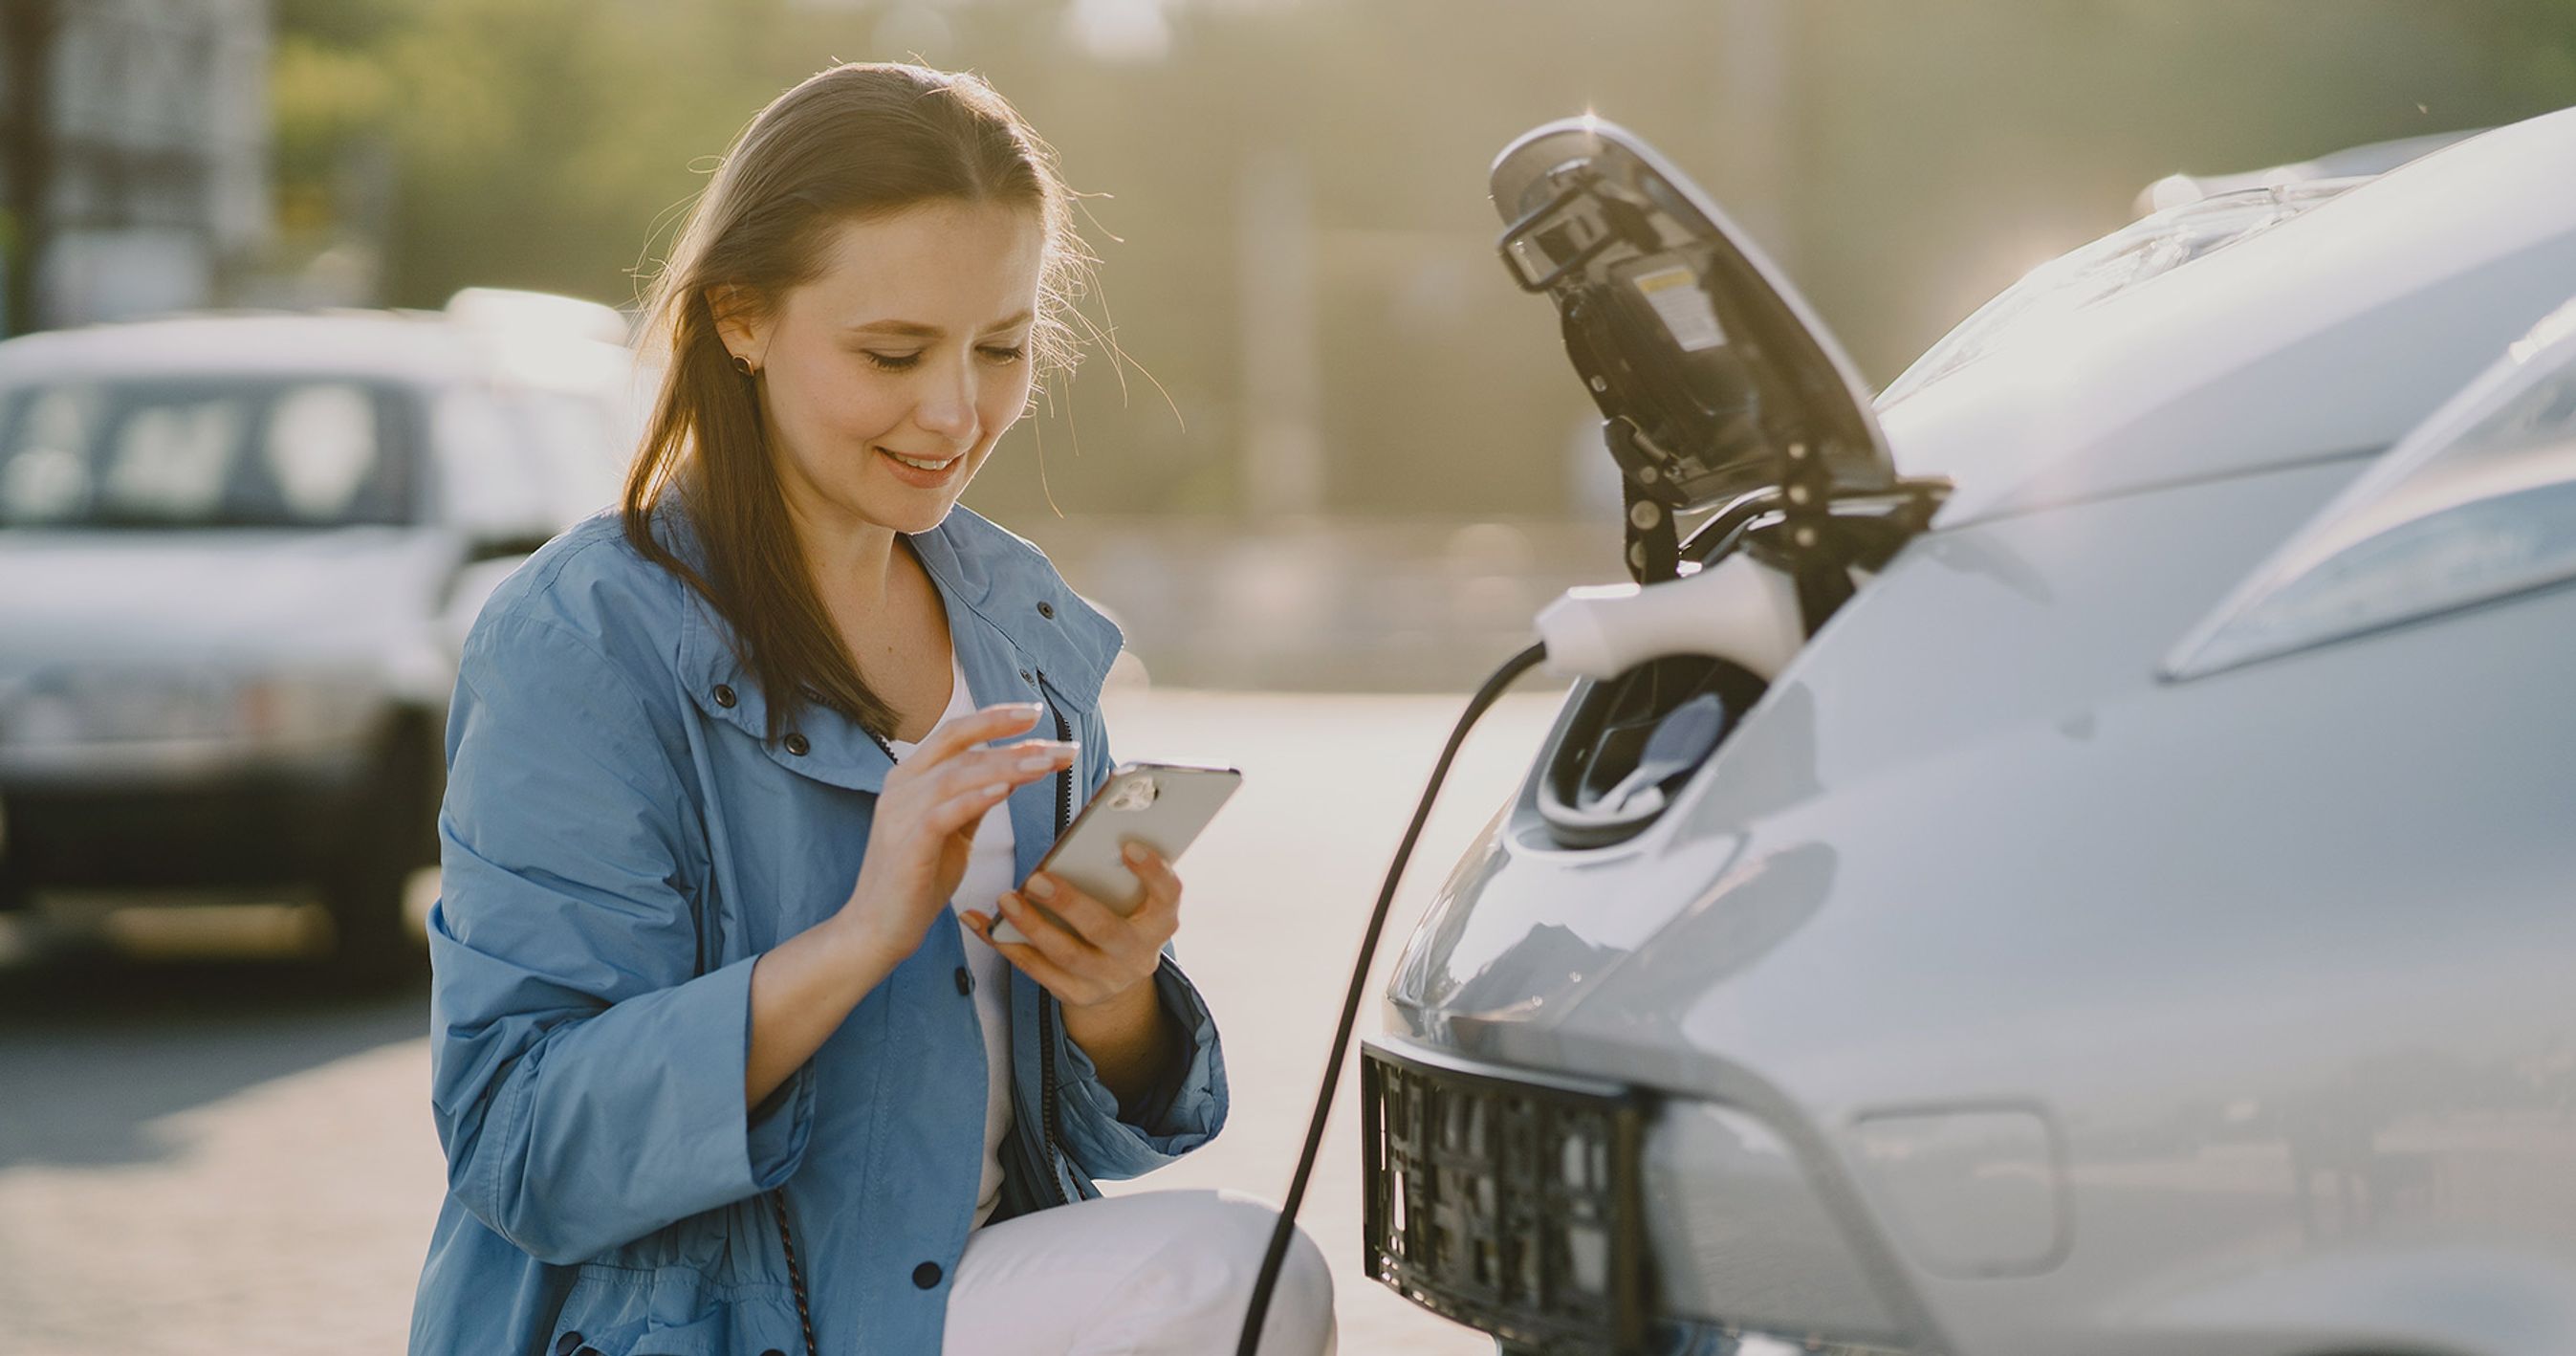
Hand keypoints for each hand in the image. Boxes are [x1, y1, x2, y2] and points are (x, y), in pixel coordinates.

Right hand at [838, 704, 1075, 952]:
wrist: (877, 928)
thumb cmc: (917, 879)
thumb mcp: (953, 831)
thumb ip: (974, 800)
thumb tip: (1011, 772)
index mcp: (910, 778)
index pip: (955, 734)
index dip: (994, 719)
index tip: (1035, 714)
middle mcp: (901, 788)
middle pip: (960, 748)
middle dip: (1012, 740)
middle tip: (1058, 744)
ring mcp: (900, 815)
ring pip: (956, 776)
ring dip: (1005, 766)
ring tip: (1045, 763)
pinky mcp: (906, 846)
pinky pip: (943, 814)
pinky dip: (975, 799)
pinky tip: (1005, 790)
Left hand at [963, 841, 1180, 1009]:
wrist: (1118, 977)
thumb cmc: (1121, 917)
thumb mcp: (1134, 899)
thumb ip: (1118, 872)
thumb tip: (1095, 830)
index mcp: (1160, 922)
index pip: (1168, 895)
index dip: (1152, 872)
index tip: (1128, 845)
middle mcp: (1137, 955)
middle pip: (1104, 929)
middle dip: (1069, 904)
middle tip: (1037, 879)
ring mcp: (1106, 979)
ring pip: (1065, 954)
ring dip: (1032, 926)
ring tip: (1006, 899)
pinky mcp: (1075, 994)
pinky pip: (1035, 970)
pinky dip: (1005, 944)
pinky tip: (983, 923)